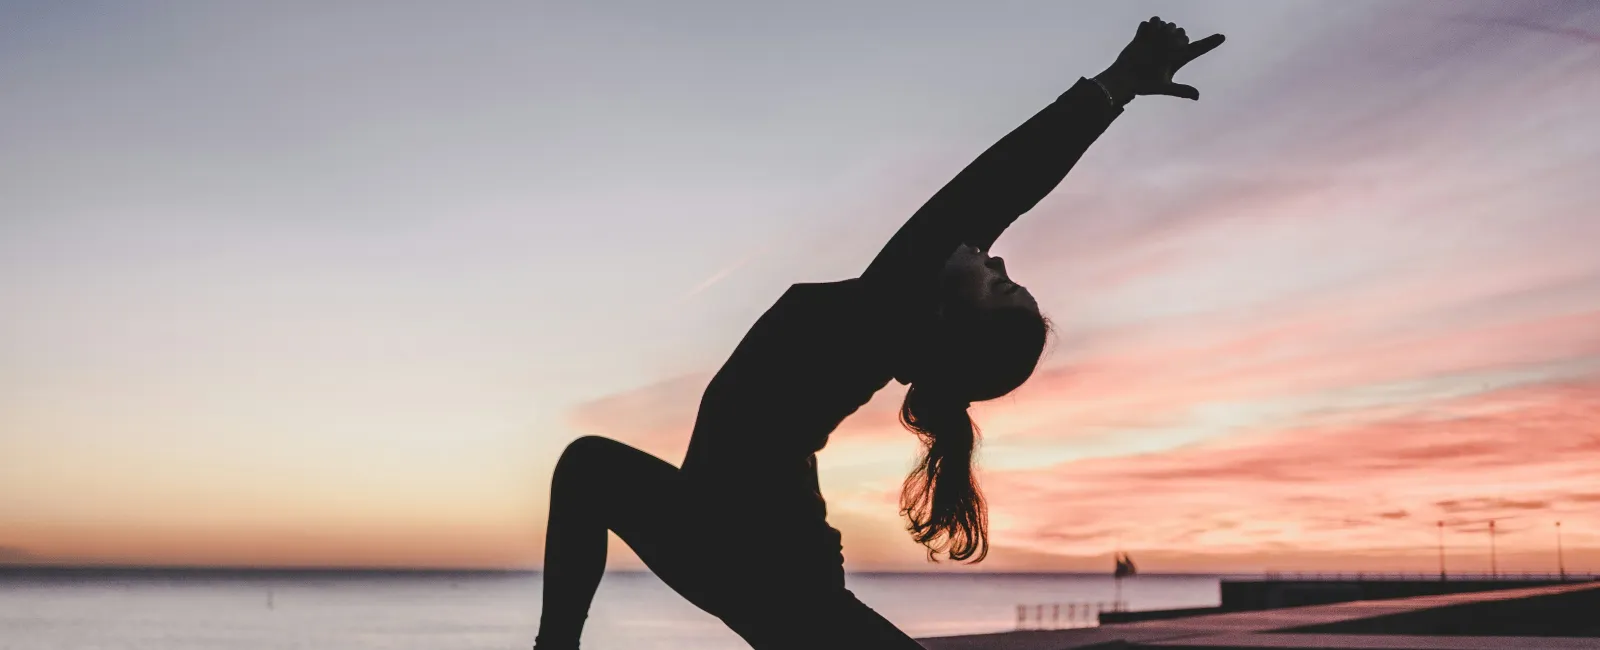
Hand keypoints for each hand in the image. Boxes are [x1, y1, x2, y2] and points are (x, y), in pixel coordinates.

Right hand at [1095, 17, 1224, 102]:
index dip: (1211, 42)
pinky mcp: (1146, 34)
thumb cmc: (1143, 85)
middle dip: (1174, 36)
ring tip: (1150, 45)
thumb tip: (1197, 96)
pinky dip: (1148, 27)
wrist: (1124, 78)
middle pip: (1181, 31)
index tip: (1222, 37)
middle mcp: (1170, 47)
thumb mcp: (1163, 87)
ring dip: (1160, 31)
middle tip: (1162, 49)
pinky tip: (1142, 38)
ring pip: (1167, 24)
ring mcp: (1158, 39)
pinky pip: (1152, 21)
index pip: (1199, 48)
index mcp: (1178, 58)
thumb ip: (1180, 90)